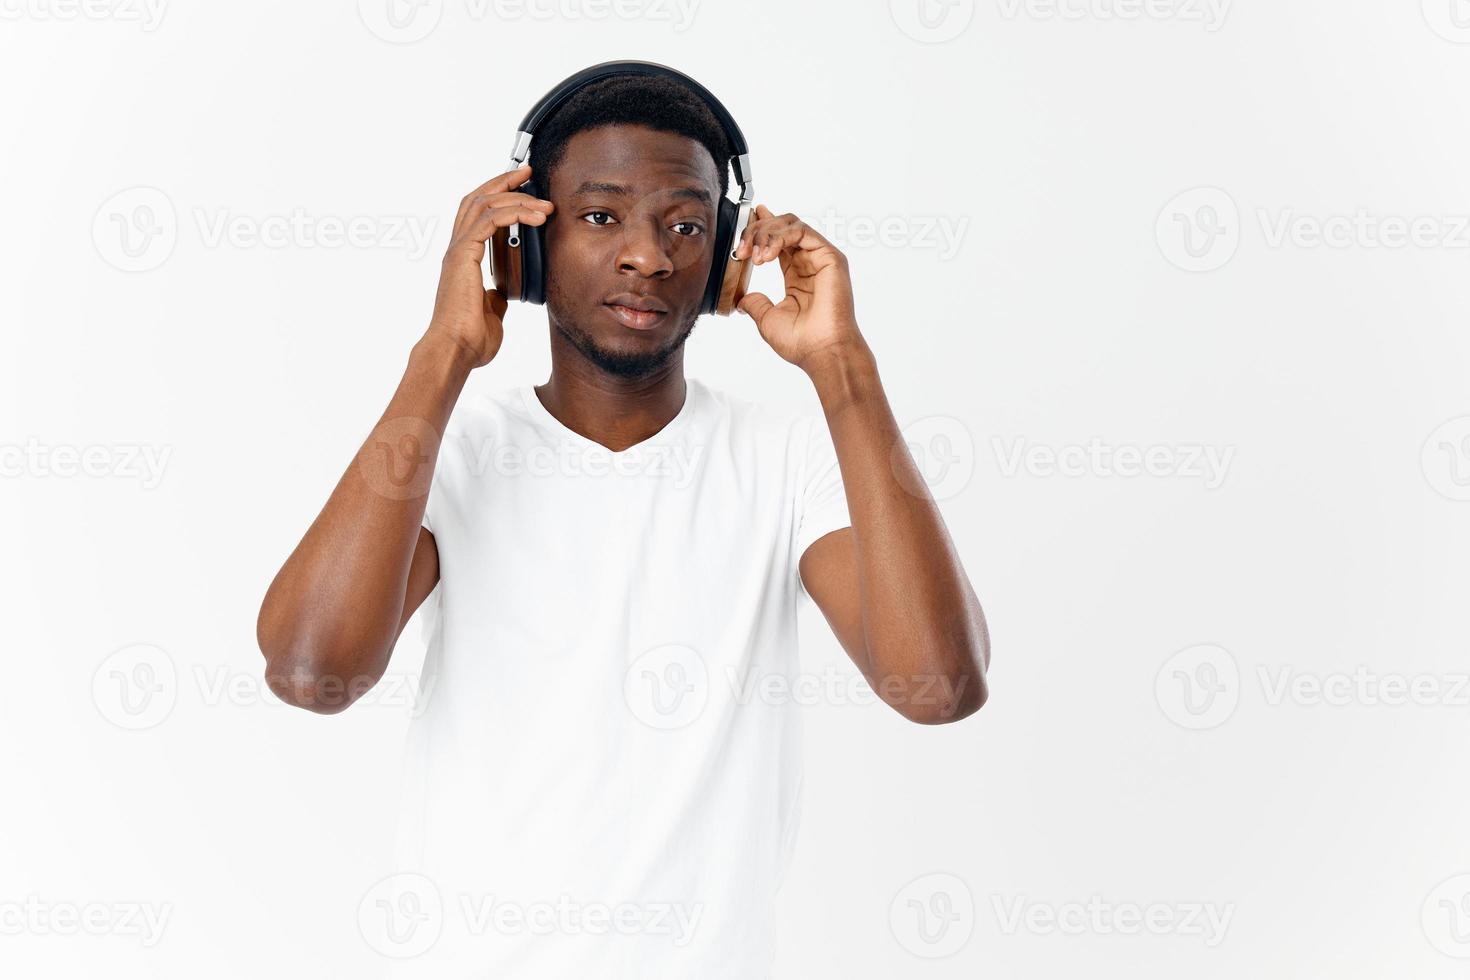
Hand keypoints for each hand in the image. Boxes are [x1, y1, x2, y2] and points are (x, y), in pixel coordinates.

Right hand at [423, 164, 553, 367]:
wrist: (456, 350)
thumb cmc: (470, 338)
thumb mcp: (492, 311)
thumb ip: (497, 295)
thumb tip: (506, 291)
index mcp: (463, 259)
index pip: (477, 214)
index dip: (498, 195)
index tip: (523, 186)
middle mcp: (458, 249)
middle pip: (477, 198)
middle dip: (504, 182)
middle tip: (529, 174)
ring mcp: (458, 251)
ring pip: (484, 204)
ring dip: (517, 198)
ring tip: (544, 203)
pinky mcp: (463, 255)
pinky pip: (489, 221)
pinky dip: (514, 213)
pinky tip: (535, 217)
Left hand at [735, 205, 865, 372]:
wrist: (822, 352)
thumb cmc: (802, 342)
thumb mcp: (768, 320)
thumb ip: (756, 304)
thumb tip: (743, 300)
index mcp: (797, 275)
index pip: (779, 240)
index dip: (762, 226)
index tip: (746, 220)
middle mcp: (810, 263)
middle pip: (782, 227)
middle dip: (757, 231)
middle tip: (742, 250)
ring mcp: (821, 258)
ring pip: (791, 224)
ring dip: (766, 233)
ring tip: (754, 256)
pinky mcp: (830, 257)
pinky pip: (802, 231)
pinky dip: (780, 237)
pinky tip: (767, 256)